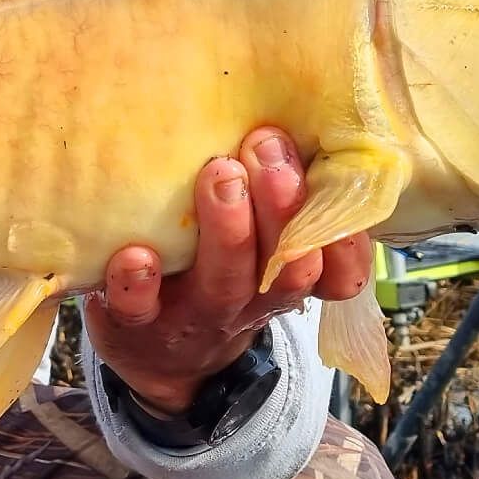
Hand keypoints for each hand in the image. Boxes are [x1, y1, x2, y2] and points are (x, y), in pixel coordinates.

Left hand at [85, 126, 372, 415]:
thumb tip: (301, 122)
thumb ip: (280, 200)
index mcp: (285, 278)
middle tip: (266, 145)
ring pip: (223, 280)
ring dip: (226, 228)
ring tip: (220, 172)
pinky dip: (139, 282)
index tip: (332, 173)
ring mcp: (193, 313)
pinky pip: (138, 309)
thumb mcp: (258, 249)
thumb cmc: (214, 275)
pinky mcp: (135, 324)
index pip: (336, 270)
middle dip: (282, 205)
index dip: (342, 234)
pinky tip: (136, 253)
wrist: (156, 356)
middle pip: (284, 266)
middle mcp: (249, 300)